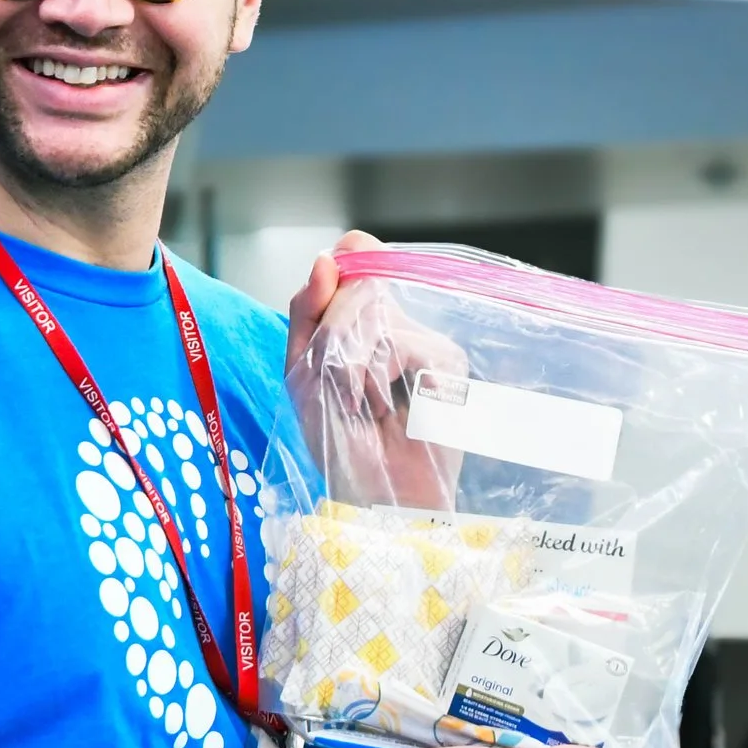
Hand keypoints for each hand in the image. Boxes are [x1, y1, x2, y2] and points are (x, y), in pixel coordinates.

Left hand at [287, 233, 467, 510]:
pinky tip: (383, 409)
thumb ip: (307, 311)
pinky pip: (399, 342)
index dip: (341, 271)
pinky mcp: (447, 360)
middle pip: (357, 284)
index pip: (356, 254)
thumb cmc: (338, 440)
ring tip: (359, 404)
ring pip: (374, 312)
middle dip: (331, 335)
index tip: (325, 308)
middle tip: (337, 386)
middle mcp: (398, 320)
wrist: (374, 493)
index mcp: (362, 317)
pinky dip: (376, 377)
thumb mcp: (301, 371)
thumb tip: (328, 258)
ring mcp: (425, 338)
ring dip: (349, 363)